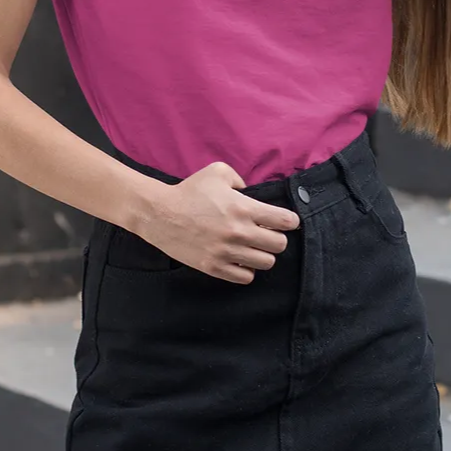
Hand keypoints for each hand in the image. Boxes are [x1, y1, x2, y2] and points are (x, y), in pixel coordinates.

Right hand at [135, 164, 301, 283]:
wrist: (160, 214)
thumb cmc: (190, 190)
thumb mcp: (218, 172)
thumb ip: (240, 179)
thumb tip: (250, 191)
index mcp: (244, 208)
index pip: (285, 221)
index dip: (290, 221)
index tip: (286, 221)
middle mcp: (240, 232)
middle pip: (279, 245)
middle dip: (277, 239)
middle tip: (268, 235)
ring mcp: (227, 252)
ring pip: (266, 263)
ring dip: (263, 255)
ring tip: (254, 249)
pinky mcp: (214, 267)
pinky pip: (245, 277)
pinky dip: (246, 270)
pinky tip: (240, 260)